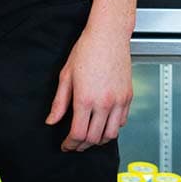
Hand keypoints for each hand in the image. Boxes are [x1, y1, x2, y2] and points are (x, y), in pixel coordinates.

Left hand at [45, 23, 131, 150]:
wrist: (108, 35)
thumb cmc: (87, 50)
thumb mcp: (66, 75)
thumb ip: (59, 102)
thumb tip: (51, 121)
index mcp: (85, 98)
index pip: (78, 133)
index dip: (70, 143)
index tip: (65, 145)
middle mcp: (104, 103)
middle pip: (94, 138)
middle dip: (82, 146)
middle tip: (74, 145)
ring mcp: (119, 101)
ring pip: (111, 135)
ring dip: (99, 141)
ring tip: (89, 138)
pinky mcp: (128, 97)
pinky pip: (122, 122)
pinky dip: (113, 128)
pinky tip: (104, 124)